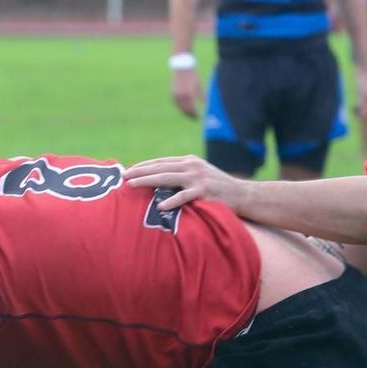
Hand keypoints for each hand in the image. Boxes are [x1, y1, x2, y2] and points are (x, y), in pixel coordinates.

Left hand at [122, 154, 242, 210]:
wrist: (243, 195)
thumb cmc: (218, 188)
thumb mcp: (199, 176)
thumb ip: (181, 176)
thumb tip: (159, 182)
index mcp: (189, 161)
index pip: (161, 162)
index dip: (143, 166)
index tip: (128, 171)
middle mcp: (192, 166)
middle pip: (160, 168)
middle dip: (139, 172)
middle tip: (123, 176)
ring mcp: (198, 178)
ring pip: (167, 178)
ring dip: (147, 181)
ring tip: (131, 186)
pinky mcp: (205, 192)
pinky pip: (184, 197)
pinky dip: (172, 201)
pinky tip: (160, 206)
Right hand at [171, 67, 199, 118]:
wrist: (182, 67)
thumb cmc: (193, 76)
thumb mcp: (200, 86)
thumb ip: (203, 96)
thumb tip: (207, 105)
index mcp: (190, 95)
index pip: (192, 109)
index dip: (195, 114)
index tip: (199, 117)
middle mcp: (181, 96)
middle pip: (185, 110)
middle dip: (190, 115)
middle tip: (194, 118)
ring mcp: (175, 95)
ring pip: (180, 108)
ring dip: (185, 112)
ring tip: (190, 114)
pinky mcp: (172, 93)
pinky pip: (176, 103)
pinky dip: (180, 107)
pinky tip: (184, 108)